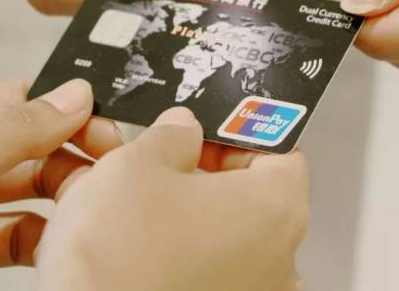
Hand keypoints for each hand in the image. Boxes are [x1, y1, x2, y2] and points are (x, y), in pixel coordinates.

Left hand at [0, 79, 120, 289]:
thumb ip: (17, 129)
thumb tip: (77, 93)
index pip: (23, 102)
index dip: (69, 109)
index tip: (110, 128)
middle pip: (32, 149)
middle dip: (73, 158)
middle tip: (111, 175)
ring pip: (27, 198)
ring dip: (61, 202)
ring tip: (90, 212)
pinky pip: (11, 241)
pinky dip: (39, 241)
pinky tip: (57, 245)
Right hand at [37, 107, 308, 290]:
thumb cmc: (121, 260)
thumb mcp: (136, 164)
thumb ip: (170, 134)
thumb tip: (180, 130)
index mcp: (275, 208)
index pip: (277, 150)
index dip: (233, 131)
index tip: (199, 128)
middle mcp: (276, 259)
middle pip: (243, 193)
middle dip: (192, 169)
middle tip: (152, 158)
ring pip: (213, 233)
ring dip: (173, 210)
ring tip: (125, 198)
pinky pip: (196, 269)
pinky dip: (167, 250)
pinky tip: (125, 241)